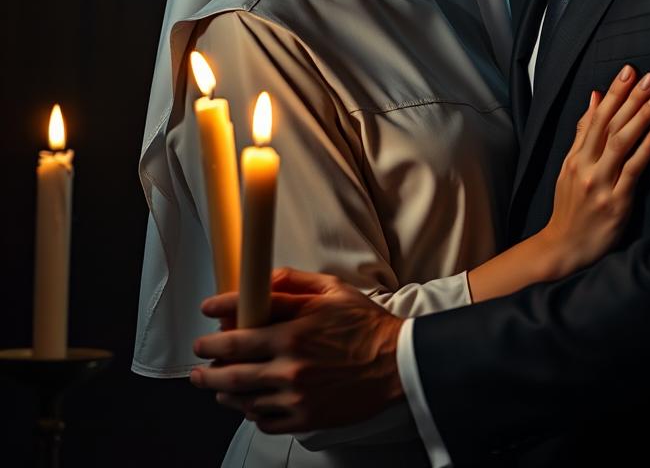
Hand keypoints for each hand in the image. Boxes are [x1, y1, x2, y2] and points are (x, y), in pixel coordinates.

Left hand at [189, 267, 404, 432]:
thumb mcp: (333, 290)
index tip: (206, 314)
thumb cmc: (366, 324)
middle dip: (206, 367)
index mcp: (294, 334)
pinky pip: (264, 421)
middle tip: (198, 364)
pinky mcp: (305, 419)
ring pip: (243, 400)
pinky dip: (251, 412)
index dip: (216, 321)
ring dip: (223, 391)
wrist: (397, 363)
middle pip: (229, 372)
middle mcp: (289, 368)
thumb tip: (262, 281)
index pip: (238, 331)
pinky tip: (250, 403)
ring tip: (217, 385)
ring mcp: (296, 397)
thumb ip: (294, 283)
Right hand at [541, 64, 649, 273]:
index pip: (596, 117)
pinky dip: (646, 149)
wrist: (564, 248)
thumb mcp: (570, 168)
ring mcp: (601, 185)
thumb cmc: (570, 207)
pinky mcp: (617, 203)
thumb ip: (583, 134)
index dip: (613, 93)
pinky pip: (633, 170)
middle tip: (649, 77)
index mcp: (576, 158)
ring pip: (621, 143)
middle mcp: (586, 167)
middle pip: (609, 126)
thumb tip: (594, 99)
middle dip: (630, 99)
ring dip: (640, 118)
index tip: (628, 72)